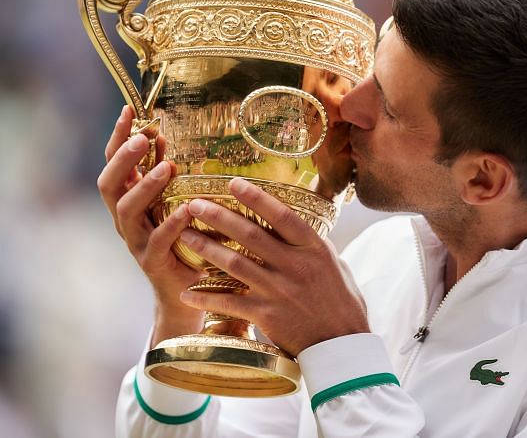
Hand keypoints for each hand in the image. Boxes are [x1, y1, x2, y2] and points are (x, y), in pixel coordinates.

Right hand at [97, 106, 203, 344]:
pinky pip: (158, 241)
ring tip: (168, 167)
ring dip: (145, 186)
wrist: (182, 290)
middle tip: (143, 137)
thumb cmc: (179, 239)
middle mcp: (124, 219)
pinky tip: (186, 211)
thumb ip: (163, 172)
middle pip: (109, 184)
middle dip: (122, 158)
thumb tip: (163, 135)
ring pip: (126, 211)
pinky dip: (171, 224)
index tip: (129, 110)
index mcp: (126, 200)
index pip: (114, 163)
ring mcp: (135, 241)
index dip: (118, 137)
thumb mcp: (169, 201)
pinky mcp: (152, 261)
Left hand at [178, 178, 368, 356]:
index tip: (233, 183)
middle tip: (194, 204)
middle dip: (218, 217)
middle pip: (250, 235)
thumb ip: (310, 244)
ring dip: (206, 249)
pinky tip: (187, 293)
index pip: (281, 215)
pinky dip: (206, 298)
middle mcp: (294, 265)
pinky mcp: (266, 315)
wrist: (341, 343)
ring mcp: (278, 290)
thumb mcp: (334, 263)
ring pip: (234, 264)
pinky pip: (230, 303)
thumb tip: (291, 224)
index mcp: (313, 248)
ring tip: (185, 236)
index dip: (256, 198)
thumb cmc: (341, 301)